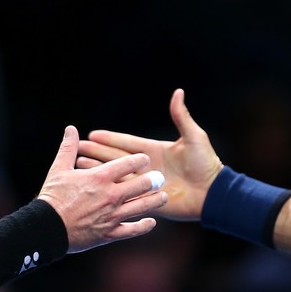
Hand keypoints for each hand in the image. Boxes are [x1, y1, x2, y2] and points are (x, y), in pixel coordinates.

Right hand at [38, 126, 165, 251]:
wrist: (46, 228)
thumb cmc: (52, 197)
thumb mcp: (58, 169)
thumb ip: (68, 148)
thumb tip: (71, 129)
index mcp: (100, 177)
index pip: (128, 163)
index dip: (140, 160)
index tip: (145, 159)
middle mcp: (111, 195)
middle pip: (142, 185)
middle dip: (154, 180)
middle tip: (160, 178)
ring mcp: (112, 215)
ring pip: (142, 207)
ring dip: (156, 201)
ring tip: (164, 197)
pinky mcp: (110, 233)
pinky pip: (132, 230)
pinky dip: (144, 226)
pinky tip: (152, 222)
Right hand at [77, 89, 222, 221]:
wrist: (213, 193)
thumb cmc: (206, 164)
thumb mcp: (194, 137)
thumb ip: (181, 117)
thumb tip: (178, 92)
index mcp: (154, 150)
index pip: (126, 142)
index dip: (109, 138)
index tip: (91, 134)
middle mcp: (146, 166)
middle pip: (116, 158)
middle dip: (96, 153)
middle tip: (77, 148)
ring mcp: (145, 183)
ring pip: (116, 175)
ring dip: (98, 170)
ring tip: (79, 166)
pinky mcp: (147, 198)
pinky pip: (125, 193)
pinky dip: (111, 189)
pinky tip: (96, 188)